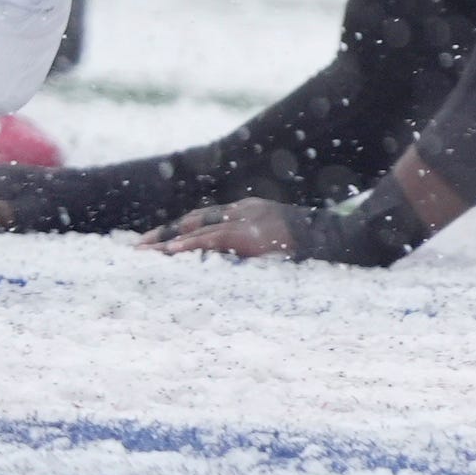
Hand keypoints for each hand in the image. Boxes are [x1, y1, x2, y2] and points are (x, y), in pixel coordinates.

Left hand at [143, 199, 308, 259]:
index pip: (207, 216)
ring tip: (143, 254)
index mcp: (251, 210)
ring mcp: (247, 221)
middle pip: (196, 219)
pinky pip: (211, 239)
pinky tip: (168, 254)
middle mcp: (245, 211)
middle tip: (139, 248)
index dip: (181, 229)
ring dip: (167, 243)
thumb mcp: (279, 242)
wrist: (336, 239)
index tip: (158, 241)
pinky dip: (188, 246)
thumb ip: (256, 247)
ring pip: (197, 229)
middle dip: (166, 233)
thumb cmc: (314, 247)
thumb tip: (234, 264)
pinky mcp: (248, 235)